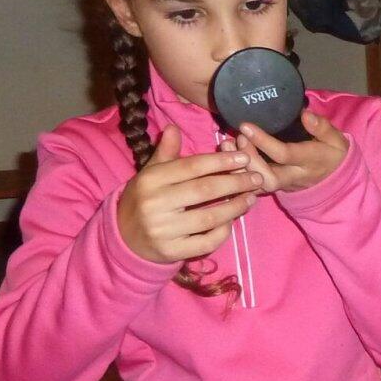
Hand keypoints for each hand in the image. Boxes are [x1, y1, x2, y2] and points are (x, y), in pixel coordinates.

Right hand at [117, 125, 263, 262]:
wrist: (124, 239)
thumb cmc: (144, 200)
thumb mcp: (150, 174)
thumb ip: (165, 153)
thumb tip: (174, 127)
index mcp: (150, 180)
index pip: (192, 167)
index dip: (220, 161)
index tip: (244, 158)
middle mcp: (155, 204)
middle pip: (204, 190)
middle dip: (235, 183)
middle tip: (257, 179)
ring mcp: (163, 231)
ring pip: (209, 218)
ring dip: (235, 207)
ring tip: (251, 199)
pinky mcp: (172, 252)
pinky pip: (206, 242)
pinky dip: (223, 232)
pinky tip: (233, 221)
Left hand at [234, 110, 349, 193]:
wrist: (335, 180)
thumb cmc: (332, 154)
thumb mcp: (336, 139)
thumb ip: (322, 127)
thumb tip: (305, 114)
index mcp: (310, 161)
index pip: (284, 154)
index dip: (263, 141)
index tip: (246, 126)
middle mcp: (294, 176)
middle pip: (268, 177)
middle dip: (248, 159)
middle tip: (237, 138)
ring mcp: (283, 185)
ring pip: (258, 186)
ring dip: (238, 169)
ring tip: (227, 146)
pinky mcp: (274, 188)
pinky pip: (253, 189)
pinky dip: (237, 176)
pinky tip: (226, 158)